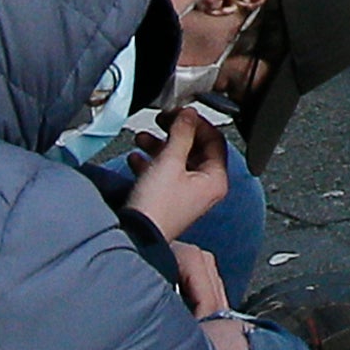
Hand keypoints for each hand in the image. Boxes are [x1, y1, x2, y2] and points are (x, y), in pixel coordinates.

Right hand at [128, 103, 230, 242]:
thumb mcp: (170, 161)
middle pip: (195, 149)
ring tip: (143, 138)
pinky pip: (164, 174)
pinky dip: (151, 163)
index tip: (182, 112)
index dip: (198, 123)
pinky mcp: (169, 199)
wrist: (135, 237)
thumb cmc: (156, 207)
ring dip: (160, 146)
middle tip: (163, 120)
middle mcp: (205, 188)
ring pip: (177, 160)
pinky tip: (137, 158)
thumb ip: (182, 133)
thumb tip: (189, 115)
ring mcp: (187, 194)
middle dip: (176, 133)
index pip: (215, 140)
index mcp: (215, 179)